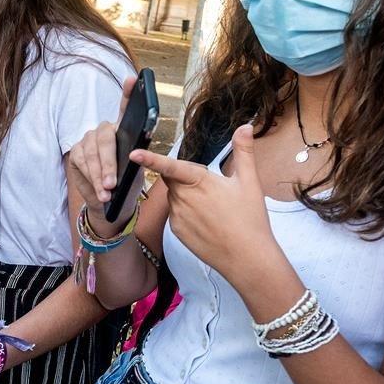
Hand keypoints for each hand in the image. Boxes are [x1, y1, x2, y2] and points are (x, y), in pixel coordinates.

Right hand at [66, 76, 143, 238]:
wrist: (110, 201)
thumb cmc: (127, 182)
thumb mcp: (136, 169)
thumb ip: (135, 158)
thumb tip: (135, 155)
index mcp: (123, 129)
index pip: (126, 108)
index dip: (129, 93)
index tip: (133, 79)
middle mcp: (104, 129)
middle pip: (105, 139)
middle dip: (108, 163)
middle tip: (113, 182)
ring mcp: (88, 140)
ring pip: (92, 154)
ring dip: (99, 175)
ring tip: (108, 192)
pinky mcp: (76, 152)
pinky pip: (82, 164)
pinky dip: (91, 179)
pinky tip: (99, 192)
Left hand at [133, 124, 278, 285]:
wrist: (247, 258)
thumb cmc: (250, 219)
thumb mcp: (249, 182)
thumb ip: (244, 150)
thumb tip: (245, 126)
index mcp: (199, 182)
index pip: (170, 166)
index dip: (150, 158)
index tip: (134, 153)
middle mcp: (183, 198)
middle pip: (174, 179)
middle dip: (187, 179)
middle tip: (213, 190)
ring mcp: (177, 216)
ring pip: (175, 196)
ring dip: (187, 196)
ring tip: (214, 210)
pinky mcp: (176, 231)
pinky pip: (176, 214)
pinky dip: (187, 213)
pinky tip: (207, 222)